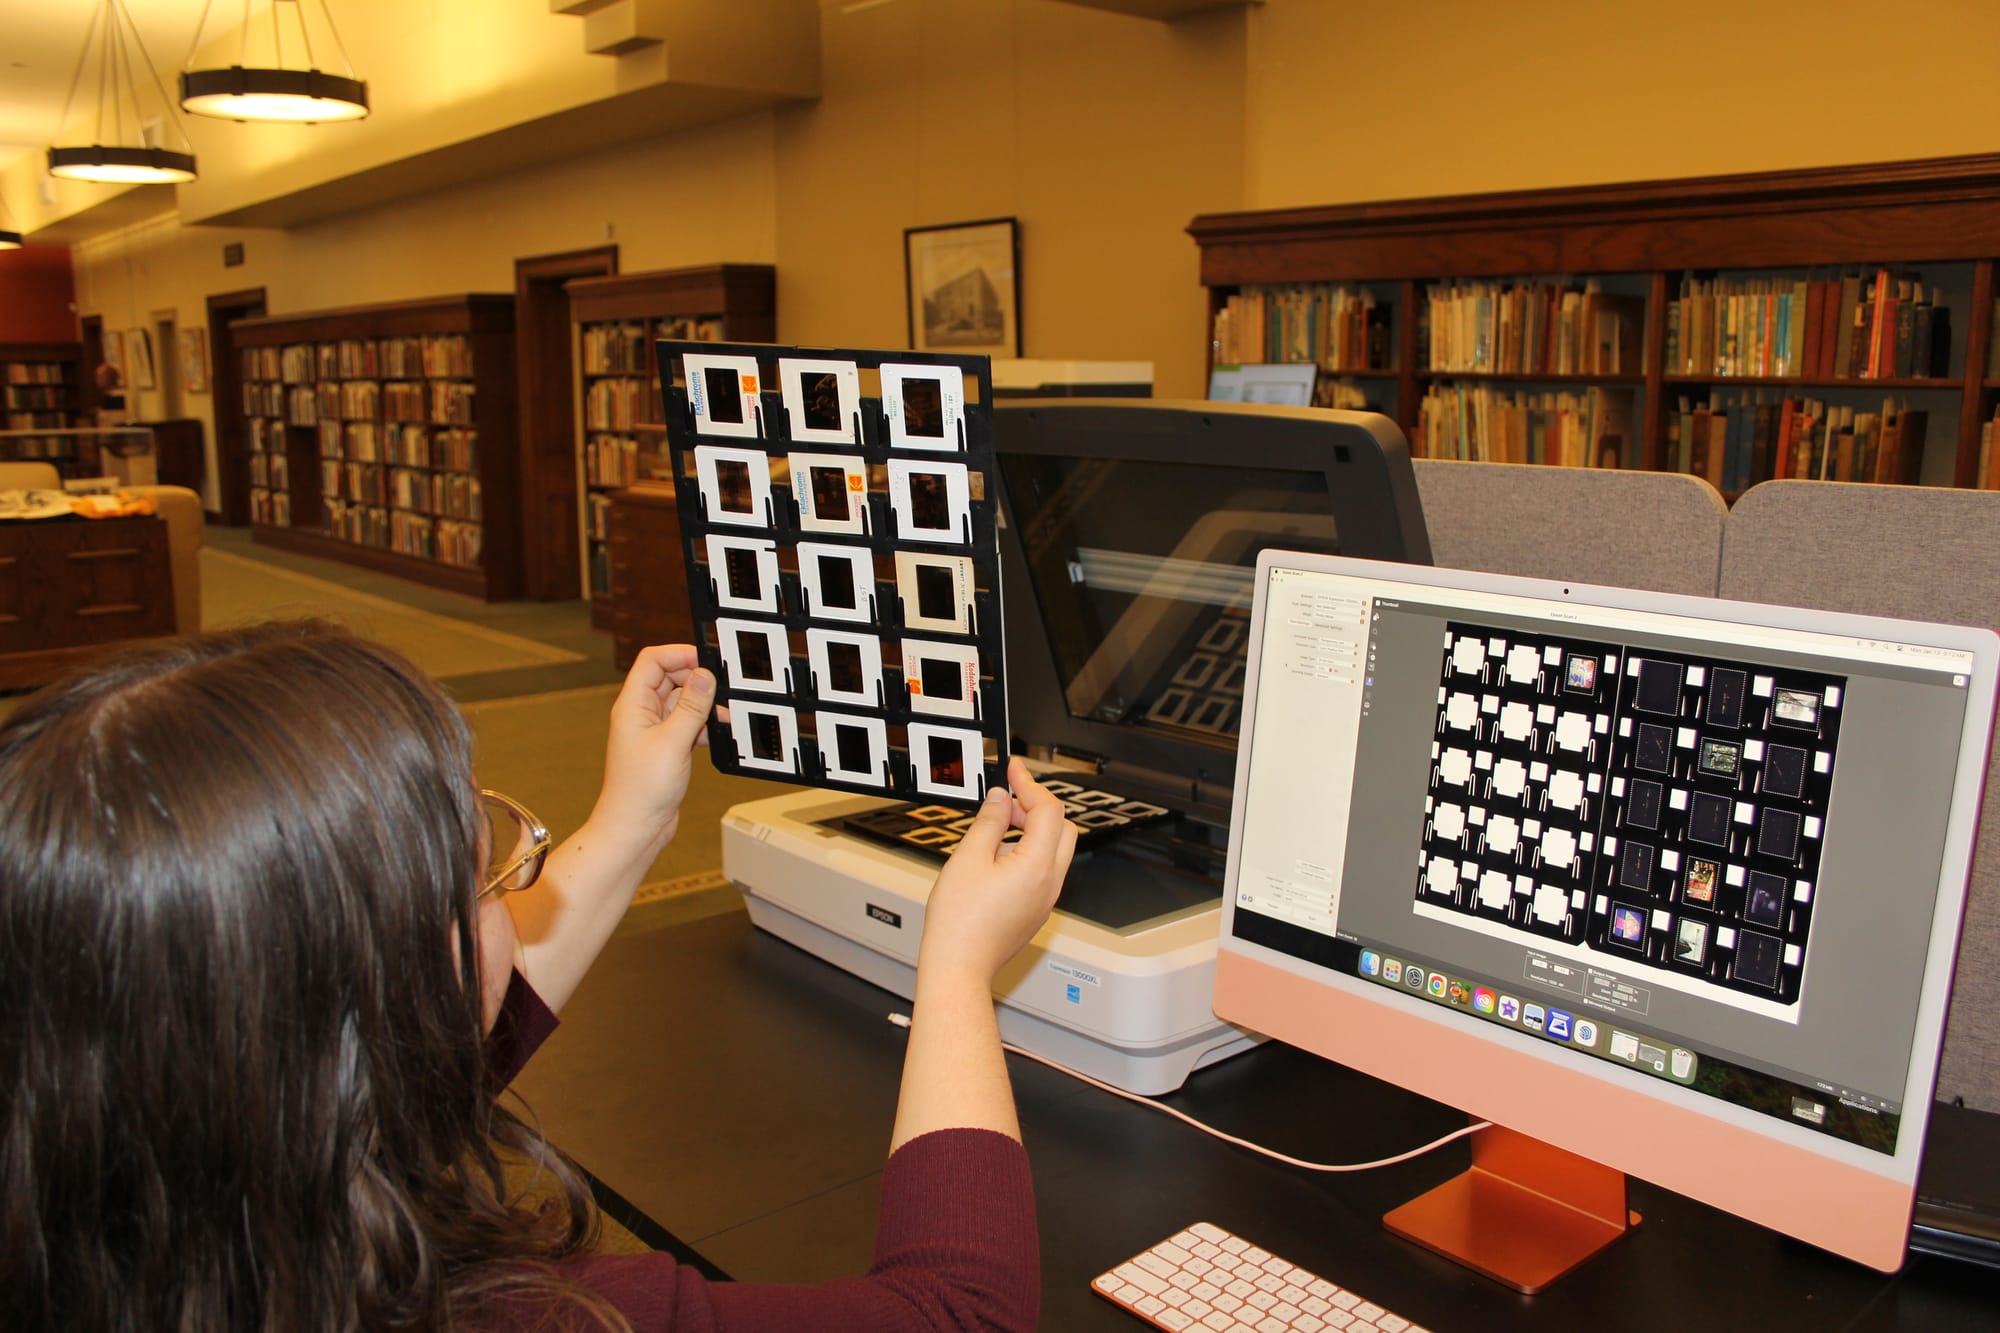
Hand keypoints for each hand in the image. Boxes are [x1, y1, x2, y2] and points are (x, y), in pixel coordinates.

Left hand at [589, 644, 717, 857]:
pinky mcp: (665, 748)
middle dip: (696, 681)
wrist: (635, 828)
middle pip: (669, 679)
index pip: (652, 661)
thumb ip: (692, 707)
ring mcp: (653, 731)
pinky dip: (702, 727)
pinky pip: (686, 725)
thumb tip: (705, 675)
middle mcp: (640, 714)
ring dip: (702, 707)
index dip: (678, 654)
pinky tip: (716, 735)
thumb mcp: (673, 742)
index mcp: (633, 705)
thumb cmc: (641, 791)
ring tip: (723, 716)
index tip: (706, 660)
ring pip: (681, 703)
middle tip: (720, 689)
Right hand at [918, 757, 1077, 988]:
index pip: (1048, 809)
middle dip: (1037, 807)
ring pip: (1055, 850)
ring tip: (996, 830)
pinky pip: (1044, 870)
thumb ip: (989, 822)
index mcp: (1037, 866)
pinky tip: (997, 857)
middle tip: (1007, 801)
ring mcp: (1045, 899)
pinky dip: (1029, 853)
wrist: (959, 966)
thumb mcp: (968, 858)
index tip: (1014, 769)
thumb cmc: (960, 923)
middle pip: (1062, 827)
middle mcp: (1049, 883)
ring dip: (1033, 830)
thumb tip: (1001, 799)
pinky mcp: (1036, 910)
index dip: (1030, 784)